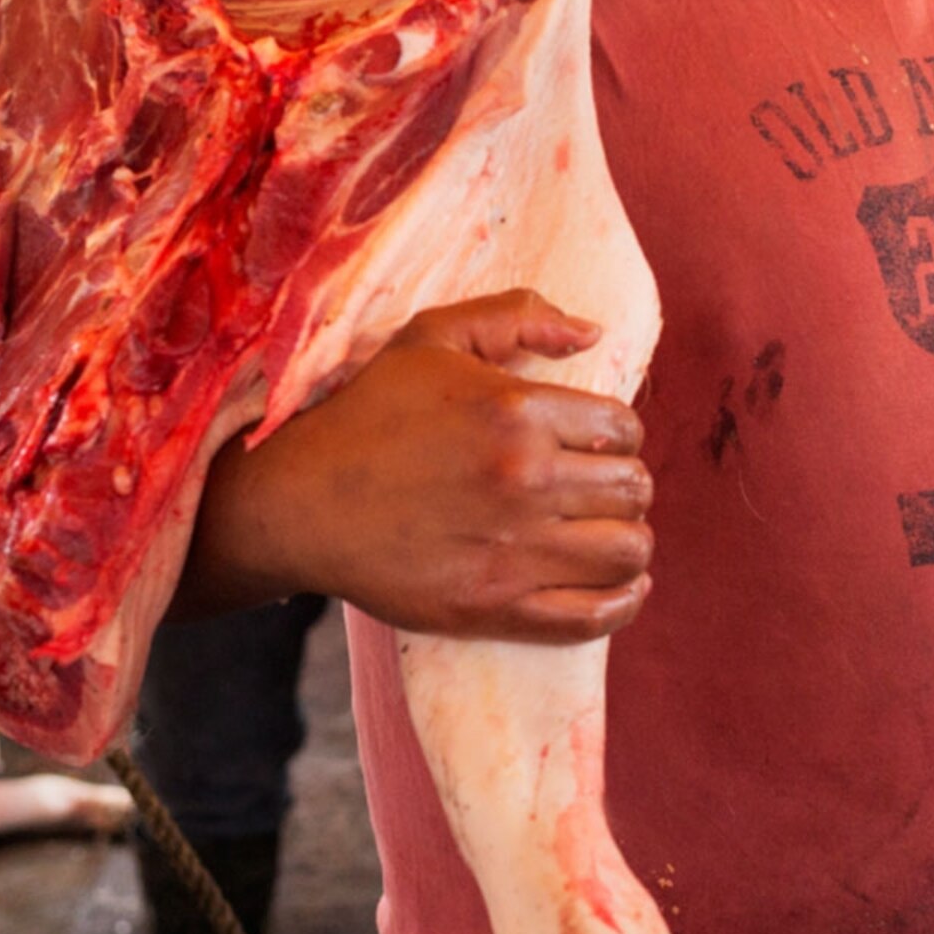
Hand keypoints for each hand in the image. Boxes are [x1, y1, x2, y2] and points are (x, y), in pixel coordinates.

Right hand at [193, 290, 654, 641]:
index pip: (624, 428)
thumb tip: (592, 332)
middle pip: (633, 490)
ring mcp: (512, 550)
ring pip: (628, 552)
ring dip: (627, 542)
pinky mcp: (494, 607)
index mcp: (517, 410)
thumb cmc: (367, 414)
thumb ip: (516, 317)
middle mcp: (525, 479)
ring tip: (602, 535)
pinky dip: (622, 602)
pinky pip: (594, 615)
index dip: (618, 435)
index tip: (595, 446)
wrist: (299, 502)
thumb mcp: (431, 337)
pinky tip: (620, 587)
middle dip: (623, 487)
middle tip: (595, 491)